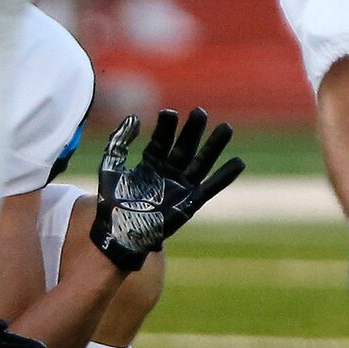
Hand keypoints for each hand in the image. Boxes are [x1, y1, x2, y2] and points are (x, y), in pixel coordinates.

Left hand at [91, 108, 245, 272]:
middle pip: (185, 147)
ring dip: (214, 147)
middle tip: (200, 112)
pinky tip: (238, 162)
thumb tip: (133, 117)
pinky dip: (224, 176)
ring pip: (201, 162)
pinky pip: (210, 188)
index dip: (166, 127)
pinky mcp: (189, 203)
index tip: (169, 113)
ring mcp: (180, 187)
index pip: (162, 140)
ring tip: (226, 128)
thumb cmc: (111, 205)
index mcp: (150, 164)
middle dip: (193, 130)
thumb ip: (119, 142)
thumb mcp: (110, 168)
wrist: (117, 235)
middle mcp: (168, 173)